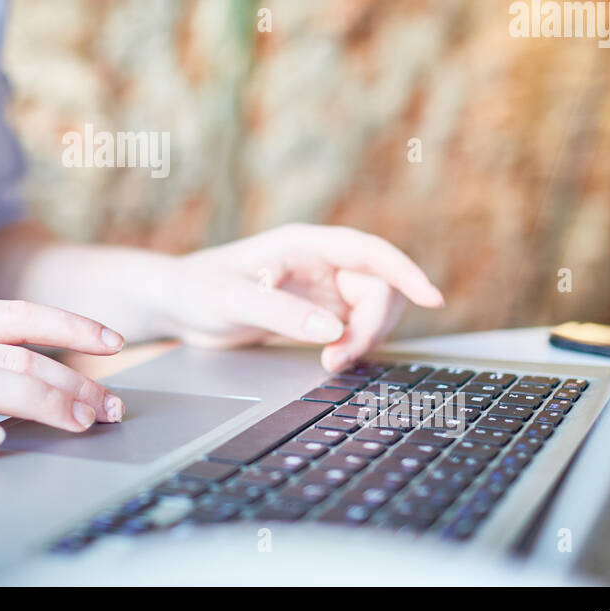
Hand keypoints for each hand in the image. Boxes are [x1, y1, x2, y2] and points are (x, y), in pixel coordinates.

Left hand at [157, 224, 442, 371]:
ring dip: (364, 341)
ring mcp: (323, 290)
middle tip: (339, 362)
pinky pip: (355, 330)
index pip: (370, 252)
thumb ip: (280, 313)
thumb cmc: (198, 289)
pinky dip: (353, 348)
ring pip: (372, 313)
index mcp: (306, 244)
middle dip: (372, 327)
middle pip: (380, 290)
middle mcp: (322, 264)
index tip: (432, 298)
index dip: (405, 272)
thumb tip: (331, 332)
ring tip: (329, 366)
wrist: (177, 305)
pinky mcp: (318, 316)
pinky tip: (331, 363)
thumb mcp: (232, 300)